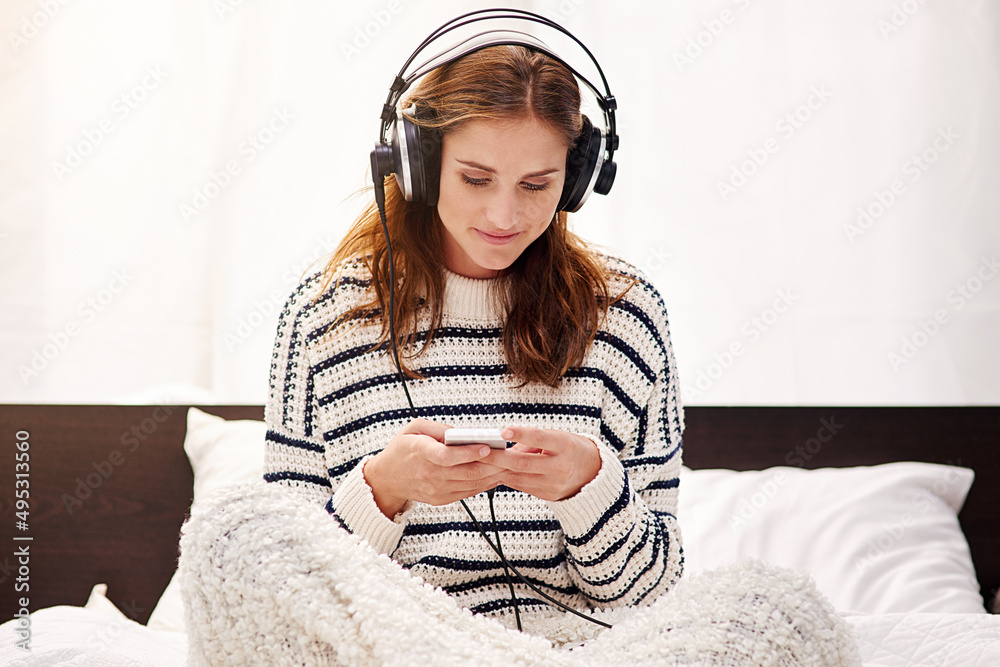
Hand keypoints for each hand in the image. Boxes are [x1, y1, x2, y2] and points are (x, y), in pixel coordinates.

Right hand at [363, 418, 504, 517]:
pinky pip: (468, 492)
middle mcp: (428, 473)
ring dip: (492, 474)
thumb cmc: (403, 448)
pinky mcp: (440, 498)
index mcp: (420, 452)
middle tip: (510, 455)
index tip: (486, 448)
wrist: (387, 479)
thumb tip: (464, 433)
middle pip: (465, 471)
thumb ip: (439, 428)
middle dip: (491, 464)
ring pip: (470, 483)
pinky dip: (485, 484)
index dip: (467, 453)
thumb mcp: (415, 428)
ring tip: (509, 464)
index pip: (446, 456)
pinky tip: (497, 475)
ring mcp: (435, 489)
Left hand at [484, 426, 601, 500]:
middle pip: (523, 463)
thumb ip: (532, 440)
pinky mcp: (547, 495)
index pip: (540, 439)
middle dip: (498, 458)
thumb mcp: (557, 437)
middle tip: (479, 451)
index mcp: (565, 446)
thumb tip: (505, 446)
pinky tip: (491, 473)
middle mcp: (560, 467)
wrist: (593, 473)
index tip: (503, 431)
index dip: (521, 435)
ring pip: (518, 477)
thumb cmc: (570, 448)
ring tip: (478, 462)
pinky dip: (505, 478)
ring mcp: (554, 484)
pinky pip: (521, 486)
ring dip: (496, 470)